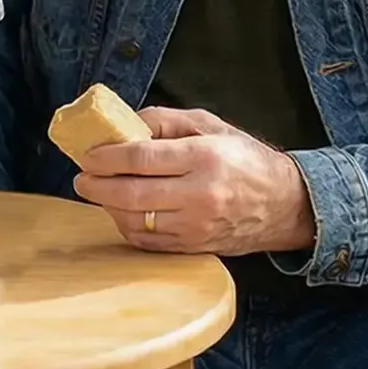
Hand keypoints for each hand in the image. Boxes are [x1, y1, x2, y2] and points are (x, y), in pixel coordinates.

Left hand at [72, 107, 316, 256]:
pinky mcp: (197, 247)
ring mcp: (198, 225)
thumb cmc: (244, 158)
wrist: (287, 205)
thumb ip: (163, 121)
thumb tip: (124, 125)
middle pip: (132, 193)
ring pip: (137, 220)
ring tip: (98, 192)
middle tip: (80, 178)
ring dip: (109, 207)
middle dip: (97, 186)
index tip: (87, 155)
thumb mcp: (209, 125)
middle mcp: (200, 194)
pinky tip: (122, 211)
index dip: (106, 157)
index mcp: (203, 157)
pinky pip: (150, 241)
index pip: (141, 157)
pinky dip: (128, 226)